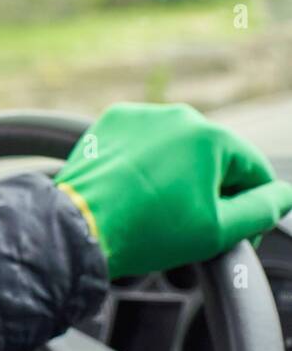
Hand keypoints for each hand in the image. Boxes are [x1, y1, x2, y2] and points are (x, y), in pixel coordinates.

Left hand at [54, 103, 291, 279]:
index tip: (237, 234)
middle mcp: (177, 115)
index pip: (253, 172)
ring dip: (178, 178)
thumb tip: (284, 195)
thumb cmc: (149, 228)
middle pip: (214, 160)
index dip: (252, 208)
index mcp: (211, 135)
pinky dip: (146, 165)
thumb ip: (262, 209)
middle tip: (192, 227)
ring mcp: (141, 115)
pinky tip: (135, 193)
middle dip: (211, 194)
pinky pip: (144, 144)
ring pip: (177, 151)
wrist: (80, 223)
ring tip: (159, 212)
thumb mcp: (220, 229)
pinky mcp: (111, 122)